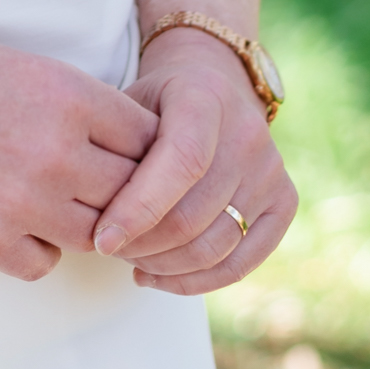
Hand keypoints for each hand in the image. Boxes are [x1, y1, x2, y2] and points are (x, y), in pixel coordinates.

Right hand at [0, 22, 160, 282]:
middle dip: (124, 189)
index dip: (142, 146)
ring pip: (96, 233)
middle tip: (103, 184)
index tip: (127, 150)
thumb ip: (70, 103)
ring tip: (57, 201)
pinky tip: (15, 221)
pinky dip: (37, 248)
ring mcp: (20, 201)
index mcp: (64, 92)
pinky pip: (43, 263)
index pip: (148, 138)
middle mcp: (53, 150)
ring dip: (84, 221)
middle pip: (132, 191)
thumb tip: (118, 145)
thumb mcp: (14, 62)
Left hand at [89, 27, 296, 292]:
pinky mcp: (284, 201)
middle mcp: (248, 133)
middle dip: (143, 245)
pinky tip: (156, 276)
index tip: (100, 240)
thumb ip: (113, 146)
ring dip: (164, 266)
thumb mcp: (128, 102)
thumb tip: (85, 208)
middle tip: (107, 251)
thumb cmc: (155, 102)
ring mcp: (271, 169)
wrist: (211, 87)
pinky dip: (196, 281)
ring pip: (215, 246)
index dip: (138, 209)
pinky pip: (241, 262)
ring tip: (129, 260)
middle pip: (194, 214)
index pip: (180, 163)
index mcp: (205, 98)